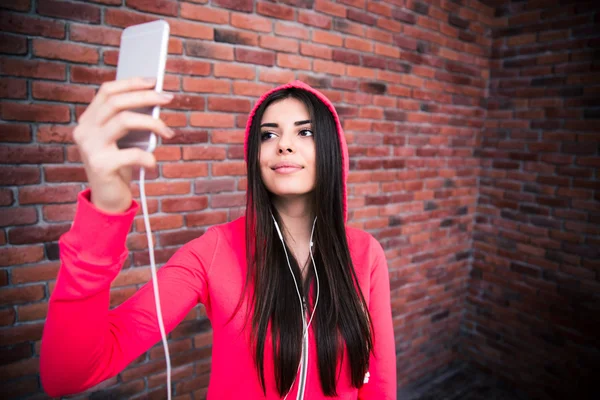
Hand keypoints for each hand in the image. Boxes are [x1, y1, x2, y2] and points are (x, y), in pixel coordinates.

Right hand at [73, 77, 174, 213]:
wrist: (108, 200)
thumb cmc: (120, 166)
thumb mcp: (122, 140)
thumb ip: (129, 121)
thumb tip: (155, 100)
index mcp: (88, 121)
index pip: (107, 91)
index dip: (131, 83)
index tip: (153, 80)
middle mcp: (85, 131)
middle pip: (116, 101)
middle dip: (146, 96)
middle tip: (168, 98)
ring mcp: (90, 148)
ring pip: (124, 120)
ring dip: (152, 123)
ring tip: (168, 133)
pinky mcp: (101, 165)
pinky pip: (132, 153)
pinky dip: (148, 157)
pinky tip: (152, 164)